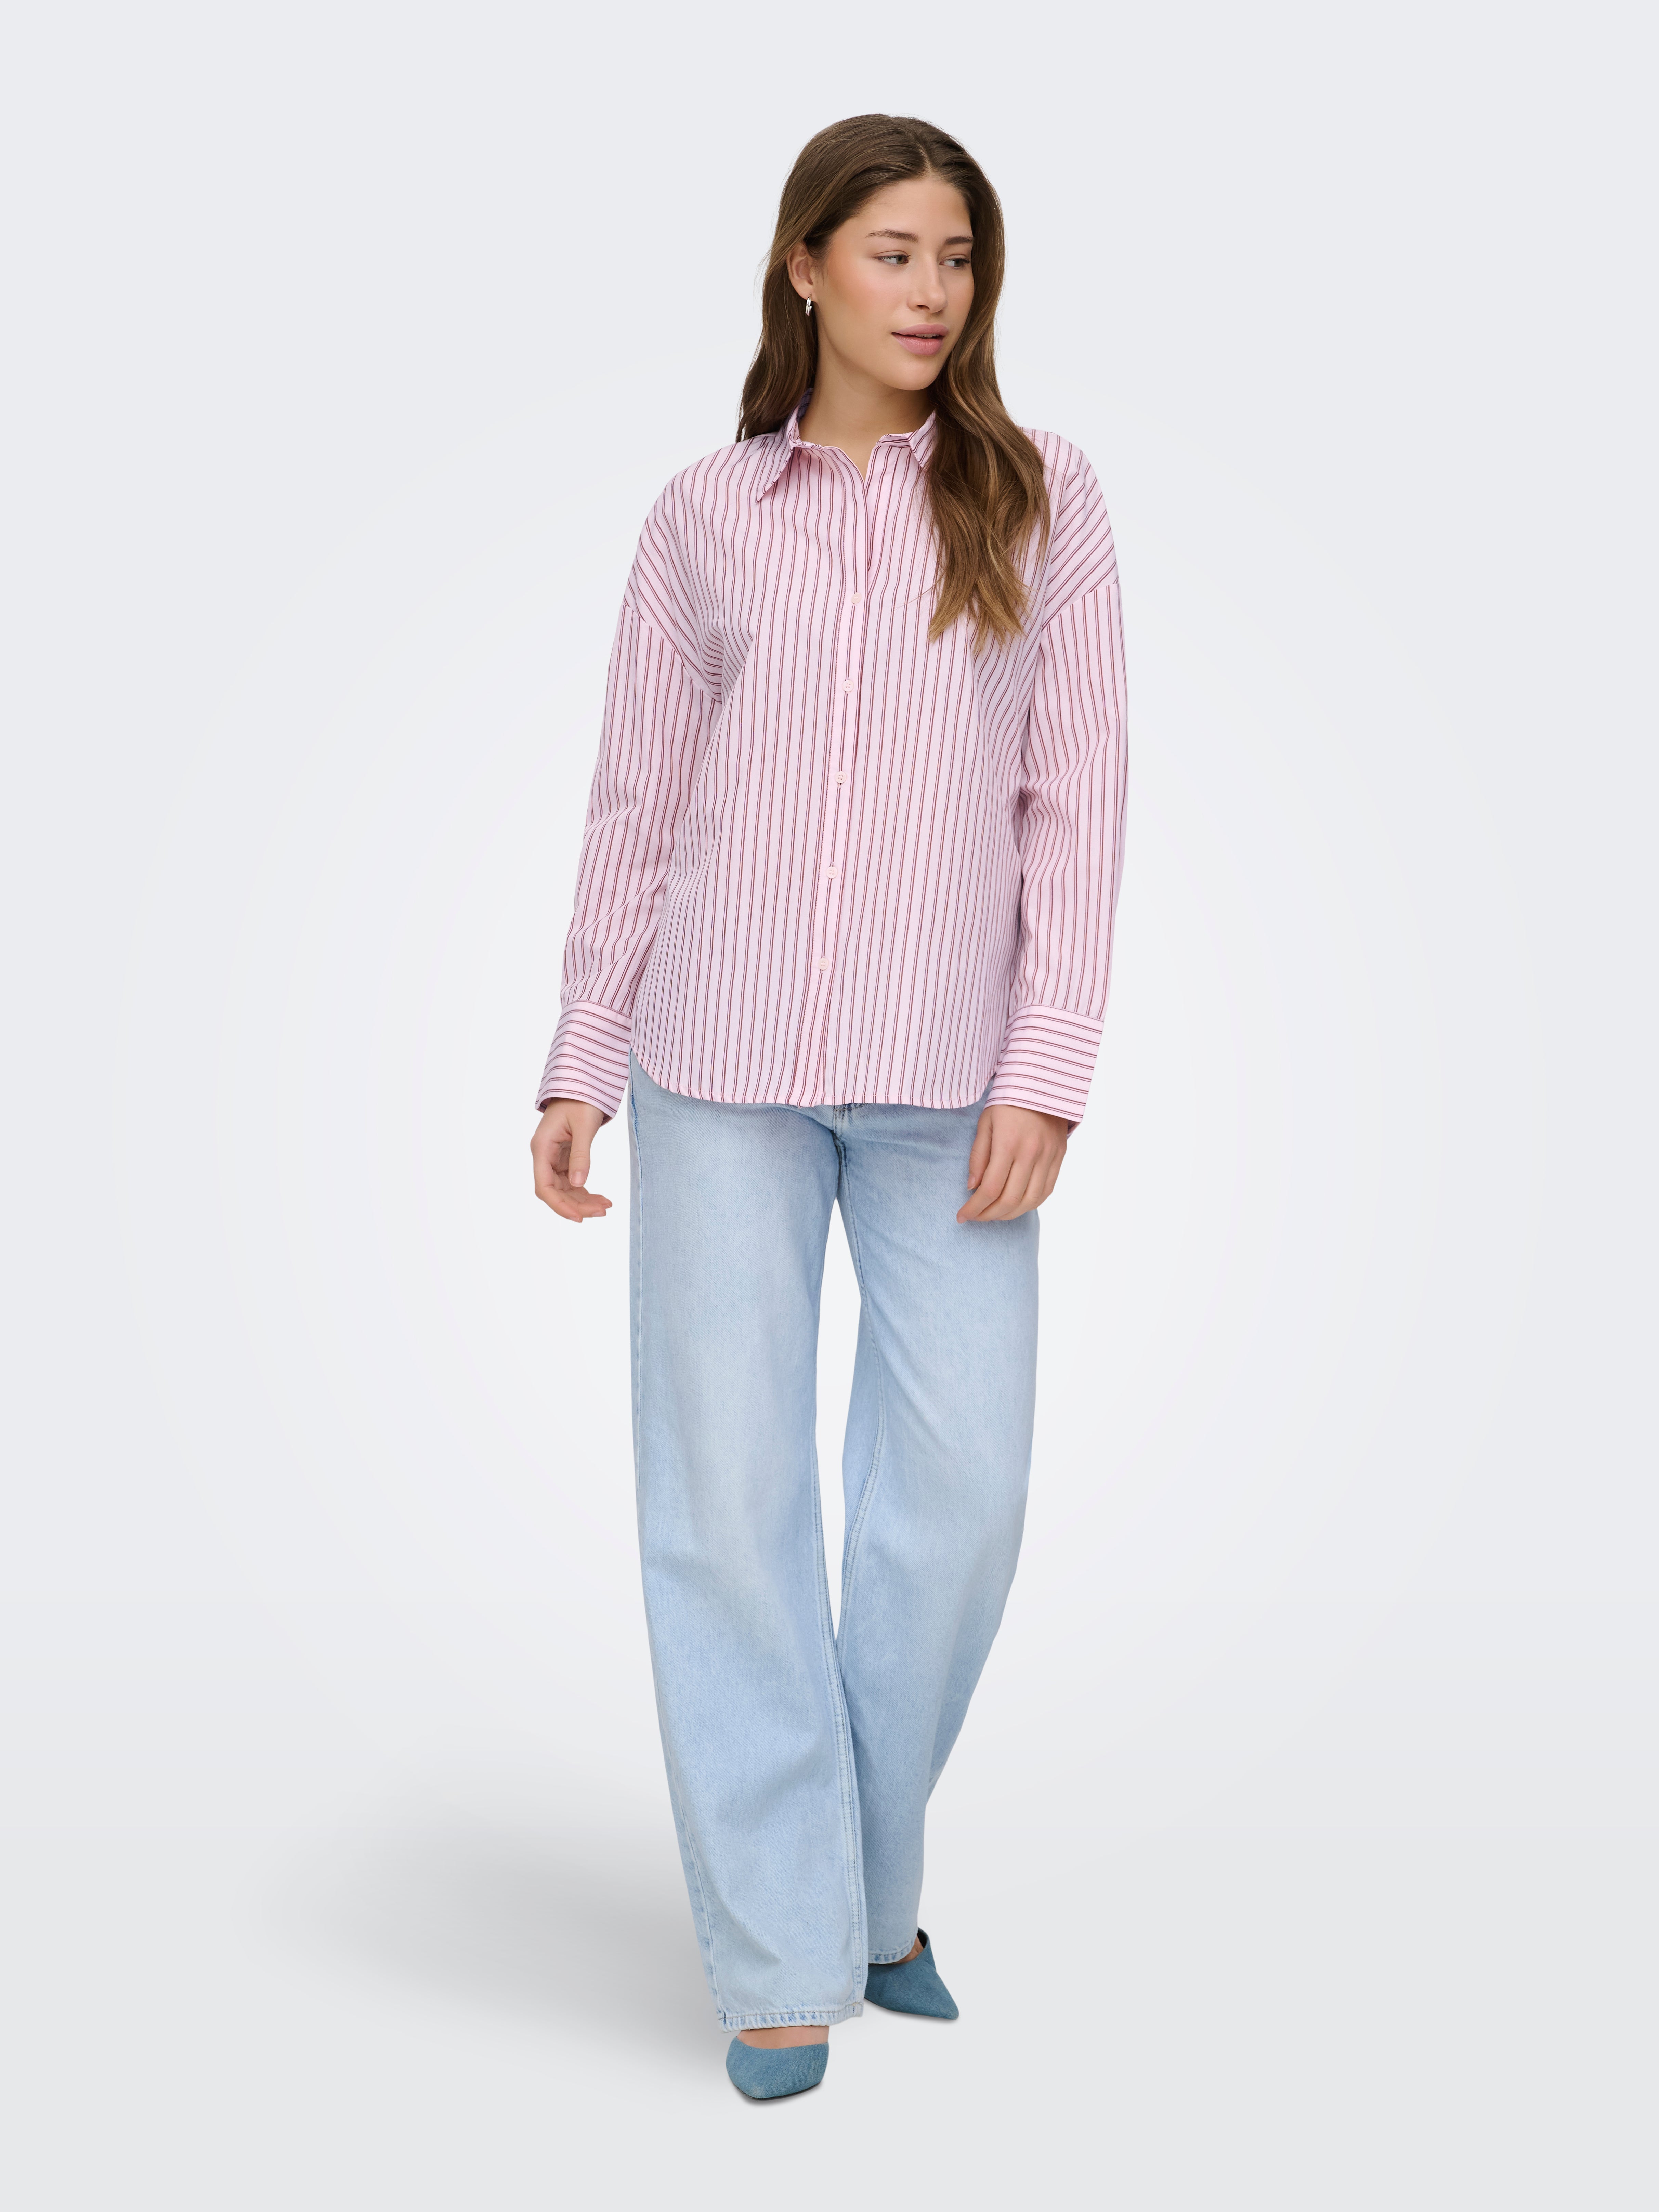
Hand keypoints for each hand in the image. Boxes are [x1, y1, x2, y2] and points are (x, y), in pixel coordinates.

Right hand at [531, 1098, 613, 1222]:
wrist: (582, 1084)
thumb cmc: (580, 1099)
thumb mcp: (583, 1126)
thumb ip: (580, 1154)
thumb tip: (579, 1183)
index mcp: (542, 1148)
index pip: (544, 1186)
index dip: (559, 1205)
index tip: (579, 1218)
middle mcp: (544, 1156)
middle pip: (555, 1191)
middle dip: (577, 1205)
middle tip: (602, 1211)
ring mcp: (553, 1158)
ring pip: (564, 1189)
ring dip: (582, 1200)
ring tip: (606, 1207)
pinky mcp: (564, 1158)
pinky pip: (572, 1181)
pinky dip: (585, 1191)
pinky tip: (601, 1198)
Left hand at [957, 1102, 1067, 1222]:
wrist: (1042, 1083)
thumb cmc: (1007, 1102)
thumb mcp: (985, 1123)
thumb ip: (978, 1156)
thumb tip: (972, 1188)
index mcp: (1008, 1143)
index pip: (989, 1189)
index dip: (974, 1208)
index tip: (962, 1216)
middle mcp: (1031, 1153)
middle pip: (1009, 1200)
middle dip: (989, 1215)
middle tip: (976, 1217)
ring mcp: (1048, 1156)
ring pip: (1030, 1201)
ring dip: (1008, 1214)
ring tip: (993, 1214)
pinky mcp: (1059, 1157)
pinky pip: (1046, 1192)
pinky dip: (1029, 1205)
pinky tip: (1015, 1205)